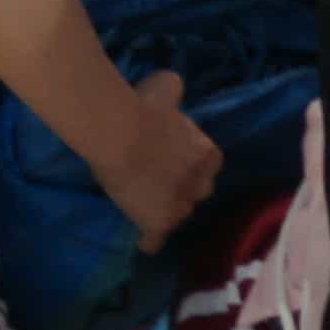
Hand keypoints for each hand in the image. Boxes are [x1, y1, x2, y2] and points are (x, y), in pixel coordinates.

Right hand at [90, 66, 219, 237]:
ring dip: (167, 210)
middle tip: (160, 178)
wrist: (120, 132)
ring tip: (147, 205)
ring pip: (179, 215)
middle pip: (199, 191)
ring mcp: (179, 206)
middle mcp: (199, 183)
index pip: (209, 164)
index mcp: (207, 154)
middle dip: (185, 187)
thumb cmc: (144, 107)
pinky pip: (156, 239)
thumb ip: (174, 93)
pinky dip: (150, 241)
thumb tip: (175, 87)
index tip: (175, 157)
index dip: (192, 162)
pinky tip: (144, 242)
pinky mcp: (157, 222)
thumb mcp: (166, 88)